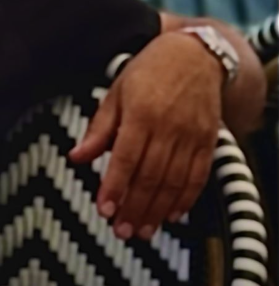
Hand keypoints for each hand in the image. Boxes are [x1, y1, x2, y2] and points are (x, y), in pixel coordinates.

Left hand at [68, 33, 222, 238]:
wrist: (196, 54)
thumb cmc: (150, 71)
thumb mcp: (116, 93)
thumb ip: (98, 129)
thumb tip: (77, 157)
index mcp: (141, 114)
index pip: (125, 159)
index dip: (114, 187)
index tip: (104, 210)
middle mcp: (168, 127)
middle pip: (150, 176)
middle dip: (134, 207)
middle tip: (121, 231)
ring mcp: (192, 136)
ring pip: (174, 182)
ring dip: (157, 211)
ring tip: (142, 231)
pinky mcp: (209, 142)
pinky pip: (198, 177)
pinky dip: (185, 199)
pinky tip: (171, 215)